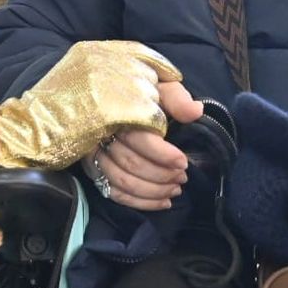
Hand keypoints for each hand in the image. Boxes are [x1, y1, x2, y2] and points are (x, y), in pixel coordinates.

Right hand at [81, 81, 203, 210]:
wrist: (104, 90)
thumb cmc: (137, 90)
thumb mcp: (158, 85)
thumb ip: (176, 98)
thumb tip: (195, 111)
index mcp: (117, 112)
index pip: (138, 139)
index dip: (162, 155)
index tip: (183, 162)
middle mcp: (100, 134)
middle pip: (130, 164)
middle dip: (161, 175)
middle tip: (183, 177)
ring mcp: (93, 153)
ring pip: (121, 181)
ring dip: (152, 191)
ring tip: (175, 189)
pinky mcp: (92, 168)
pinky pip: (113, 192)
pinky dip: (138, 202)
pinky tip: (161, 202)